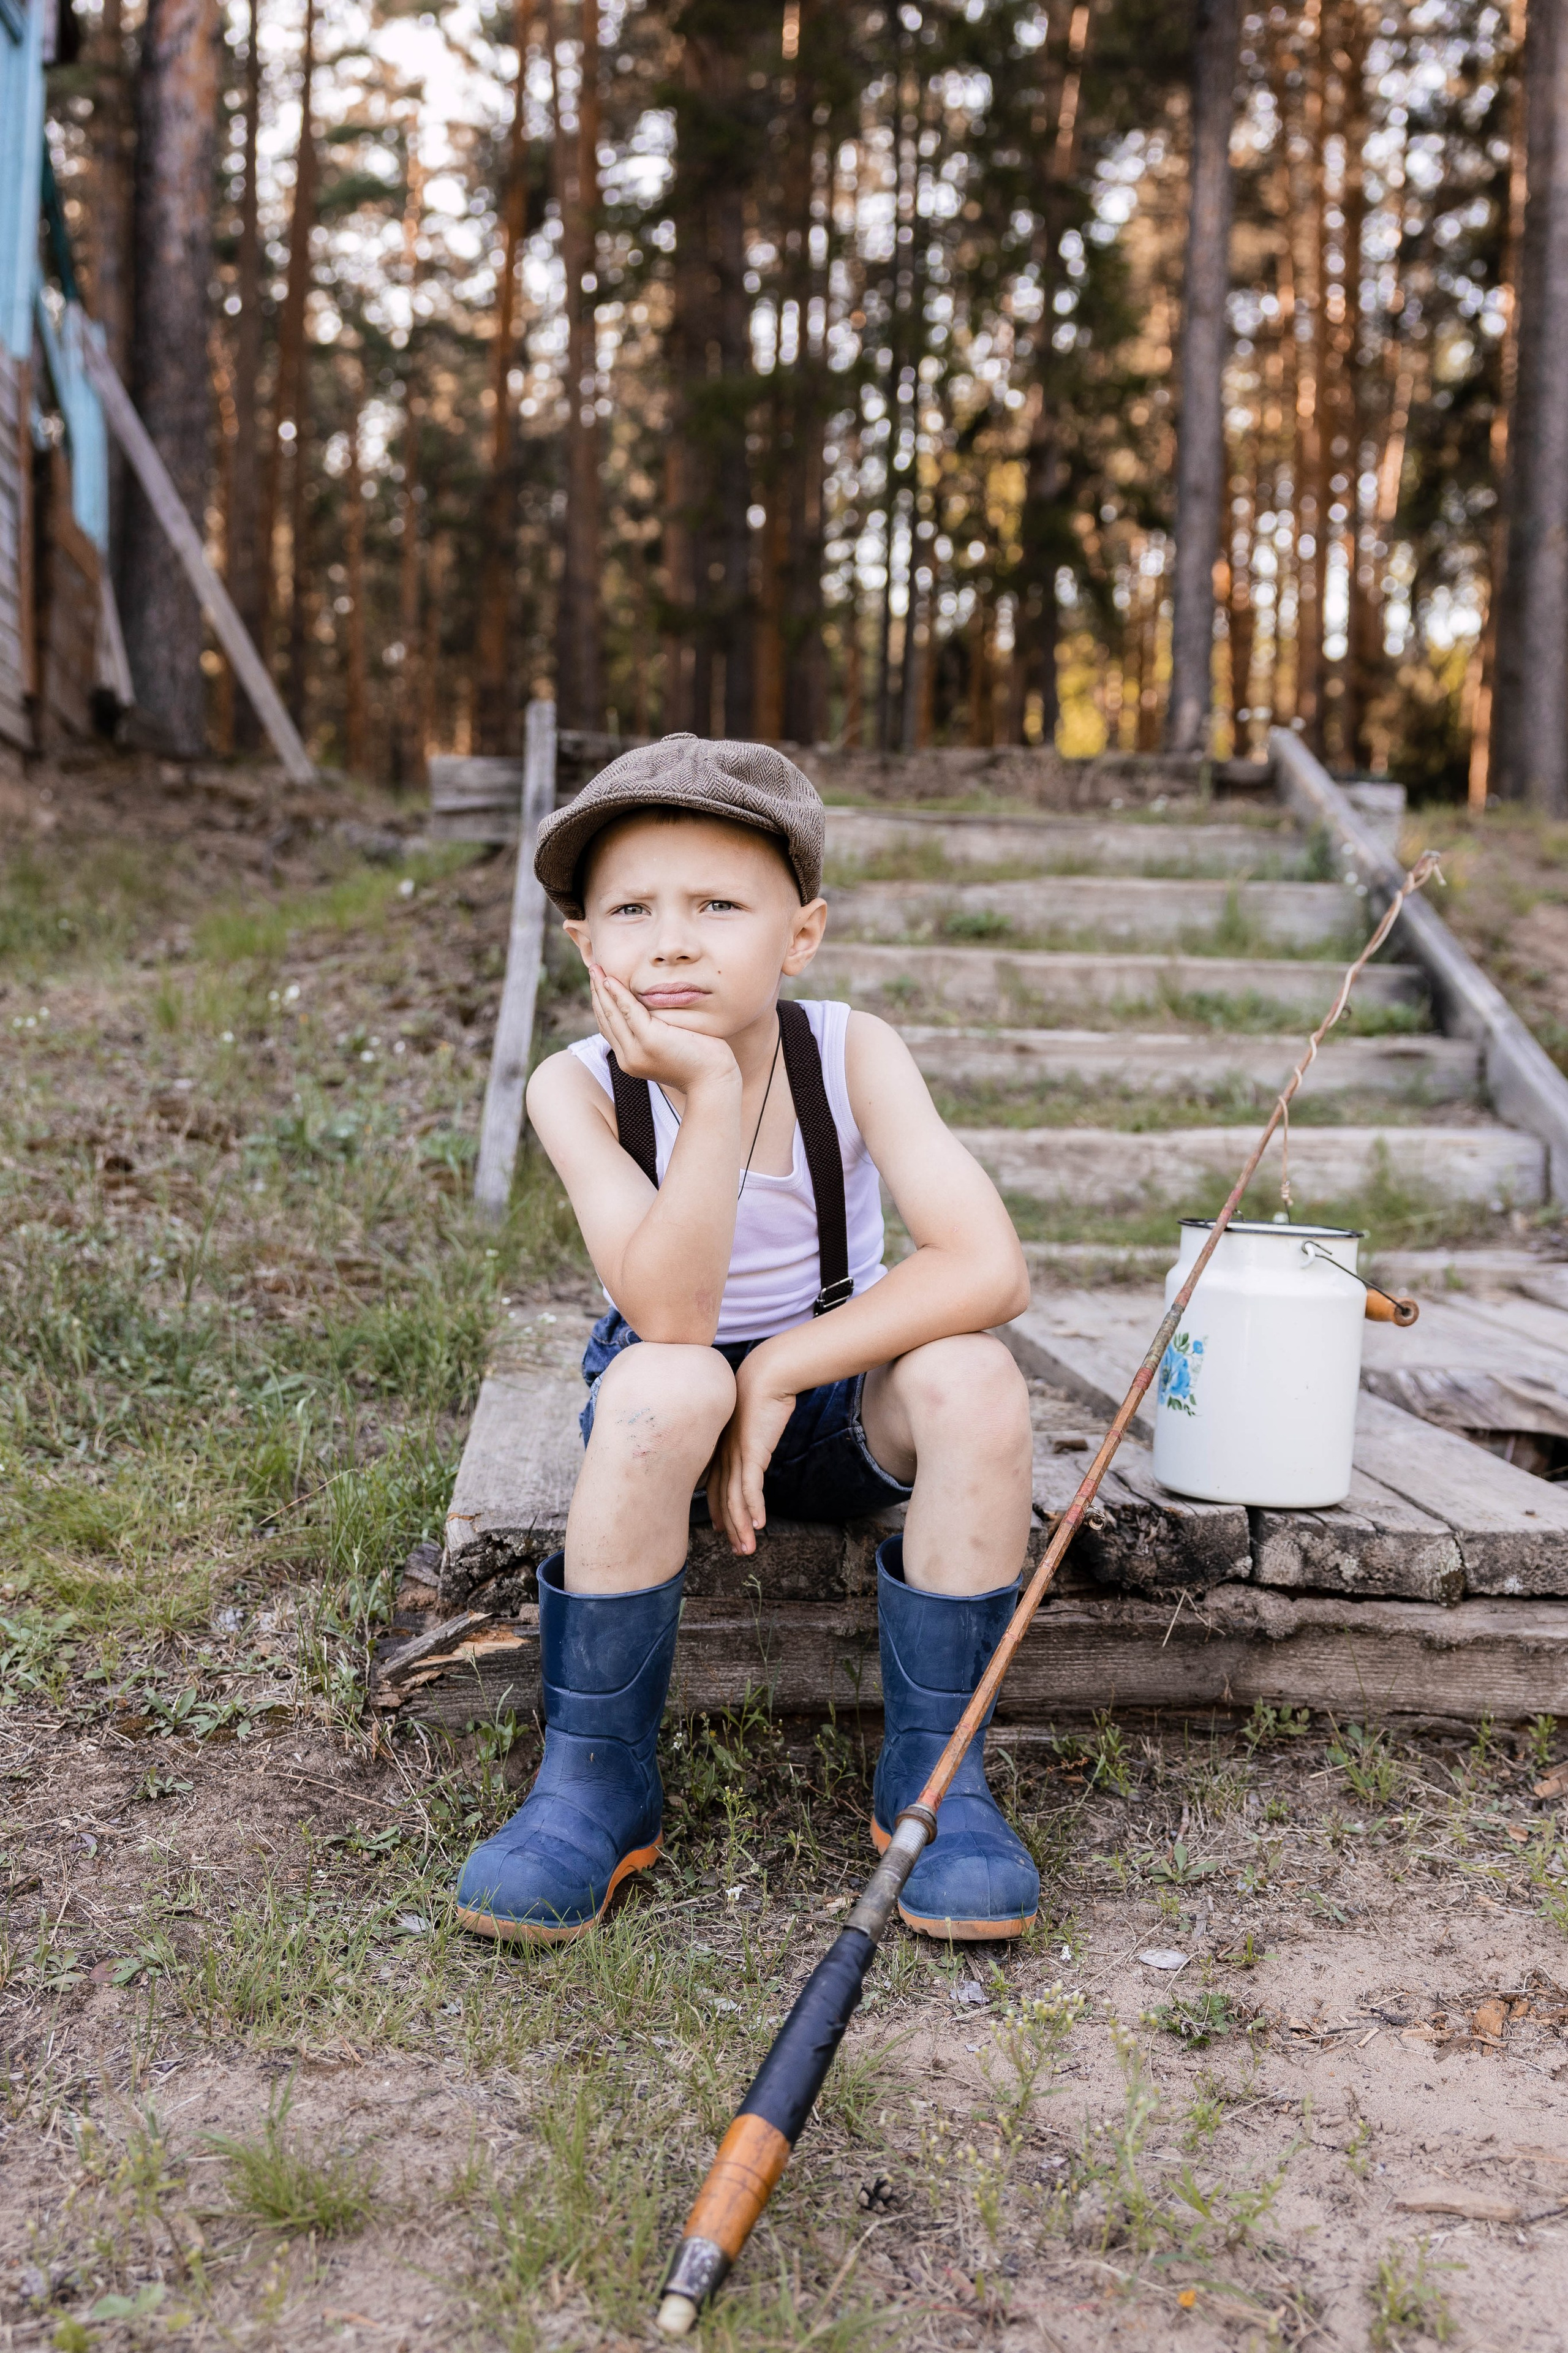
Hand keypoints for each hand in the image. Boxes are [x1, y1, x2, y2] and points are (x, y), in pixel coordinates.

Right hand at [590, 964, 739, 1099]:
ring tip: (595, 969)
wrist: (714, 1082)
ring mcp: (637, 1052)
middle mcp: (628, 1058)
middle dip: (597, 993)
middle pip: (606, 1020)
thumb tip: (654, 1014)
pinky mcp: (650, 1042)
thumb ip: (657, 1033)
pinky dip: (618, 994)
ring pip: (612, 1015)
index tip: (599, 983)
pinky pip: (629, 1011)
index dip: (602, 1005)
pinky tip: (611, 980)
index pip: (610, 1028)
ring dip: (601, 989)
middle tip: (593, 969)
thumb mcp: (672, 1047)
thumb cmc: (701, 1063)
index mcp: (631, 1059)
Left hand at [707, 1350, 796, 1555]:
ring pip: (735, 1500)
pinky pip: (751, 1488)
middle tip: (736, 1551)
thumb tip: (751, 1446)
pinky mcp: (751, 1453)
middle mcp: (723, 1456)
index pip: (716, 1488)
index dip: (719, 1512)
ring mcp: (736, 1456)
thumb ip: (747, 1437)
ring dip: (741, 1528)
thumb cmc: (759, 1394)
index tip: (721, 1530)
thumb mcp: (749, 1421)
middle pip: (722, 1500)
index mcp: (720, 1449)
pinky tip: (760, 1526)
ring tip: (747, 1550)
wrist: (766, 1376)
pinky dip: (754, 1509)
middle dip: (729, 1528)